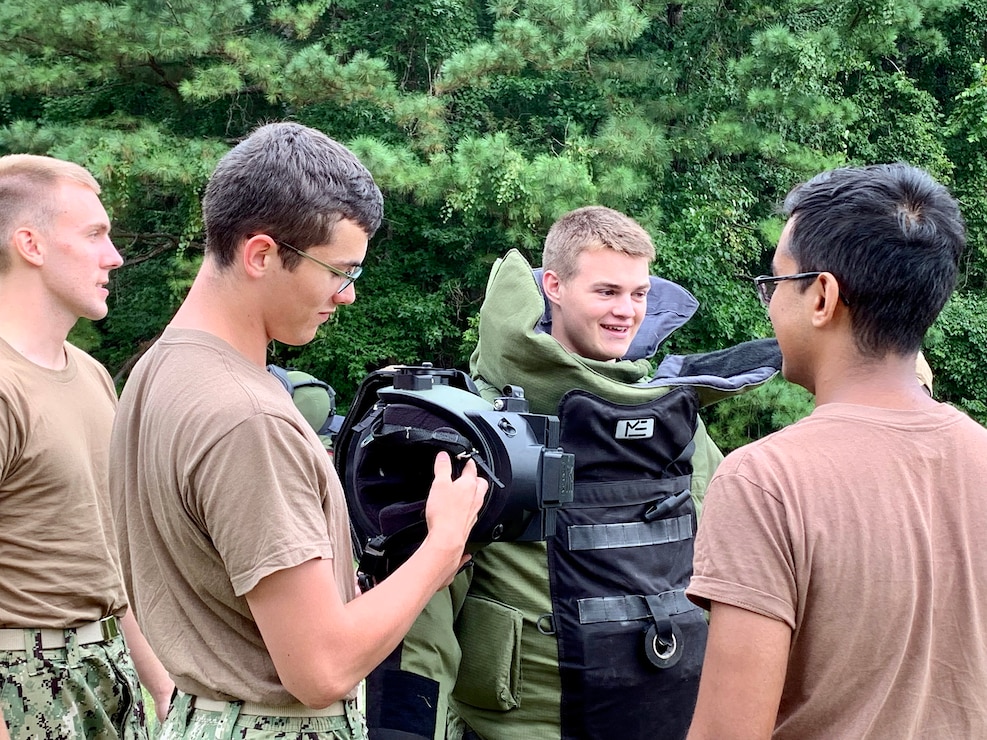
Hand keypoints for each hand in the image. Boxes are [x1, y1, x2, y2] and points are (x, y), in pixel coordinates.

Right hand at [422, 452, 486, 577]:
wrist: (447, 539)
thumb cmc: (444, 513)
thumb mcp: (439, 484)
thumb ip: (442, 468)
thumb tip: (443, 456)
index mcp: (469, 485)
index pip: (472, 468)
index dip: (467, 461)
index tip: (465, 458)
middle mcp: (475, 497)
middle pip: (480, 483)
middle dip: (475, 477)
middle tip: (468, 474)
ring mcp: (474, 511)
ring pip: (479, 497)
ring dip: (473, 492)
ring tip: (465, 490)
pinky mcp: (469, 522)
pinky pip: (473, 511)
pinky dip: (469, 507)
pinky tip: (462, 509)